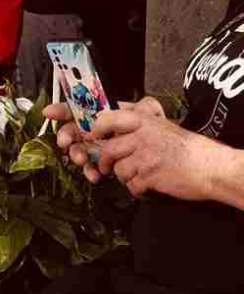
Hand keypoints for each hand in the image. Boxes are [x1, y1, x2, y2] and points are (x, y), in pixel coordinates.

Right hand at [43, 97, 168, 184]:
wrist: (186, 167)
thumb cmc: (167, 140)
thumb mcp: (148, 118)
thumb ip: (127, 111)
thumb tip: (105, 115)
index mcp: (109, 117)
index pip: (81, 109)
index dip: (63, 109)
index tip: (49, 112)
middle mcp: (103, 132)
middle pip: (75, 131)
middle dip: (67, 136)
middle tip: (66, 143)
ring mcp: (105, 150)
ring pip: (81, 150)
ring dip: (78, 155)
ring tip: (84, 161)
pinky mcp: (110, 167)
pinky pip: (93, 168)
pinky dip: (91, 171)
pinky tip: (96, 176)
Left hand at [91, 107, 221, 200]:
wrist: (211, 166)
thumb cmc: (188, 147)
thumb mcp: (162, 125)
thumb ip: (139, 120)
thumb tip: (113, 114)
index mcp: (144, 121)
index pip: (107, 119)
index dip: (96, 129)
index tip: (92, 137)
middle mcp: (142, 136)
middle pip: (109, 150)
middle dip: (105, 162)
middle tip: (106, 167)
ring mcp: (145, 156)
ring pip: (119, 169)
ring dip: (125, 177)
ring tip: (137, 176)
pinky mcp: (150, 176)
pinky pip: (132, 185)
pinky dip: (137, 189)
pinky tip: (147, 186)